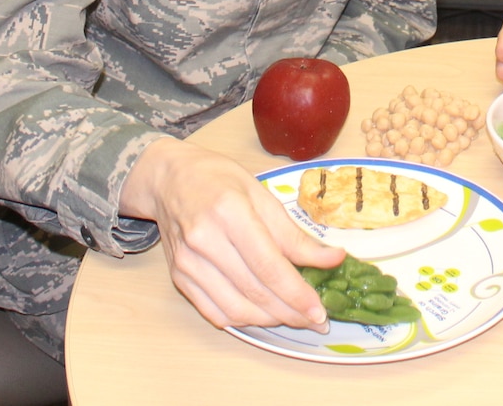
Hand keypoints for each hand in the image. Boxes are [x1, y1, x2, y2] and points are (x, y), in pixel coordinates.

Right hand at [119, 136, 344, 330]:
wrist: (169, 179)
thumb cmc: (218, 179)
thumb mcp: (261, 194)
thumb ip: (294, 234)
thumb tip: (333, 259)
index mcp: (229, 212)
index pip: (268, 266)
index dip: (297, 294)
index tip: (320, 312)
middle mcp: (204, 240)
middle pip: (254, 291)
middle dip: (290, 312)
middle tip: (316, 321)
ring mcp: (187, 262)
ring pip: (235, 308)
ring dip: (269, 320)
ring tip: (293, 317)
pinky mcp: (179, 277)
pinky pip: (215, 312)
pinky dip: (243, 320)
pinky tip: (263, 314)